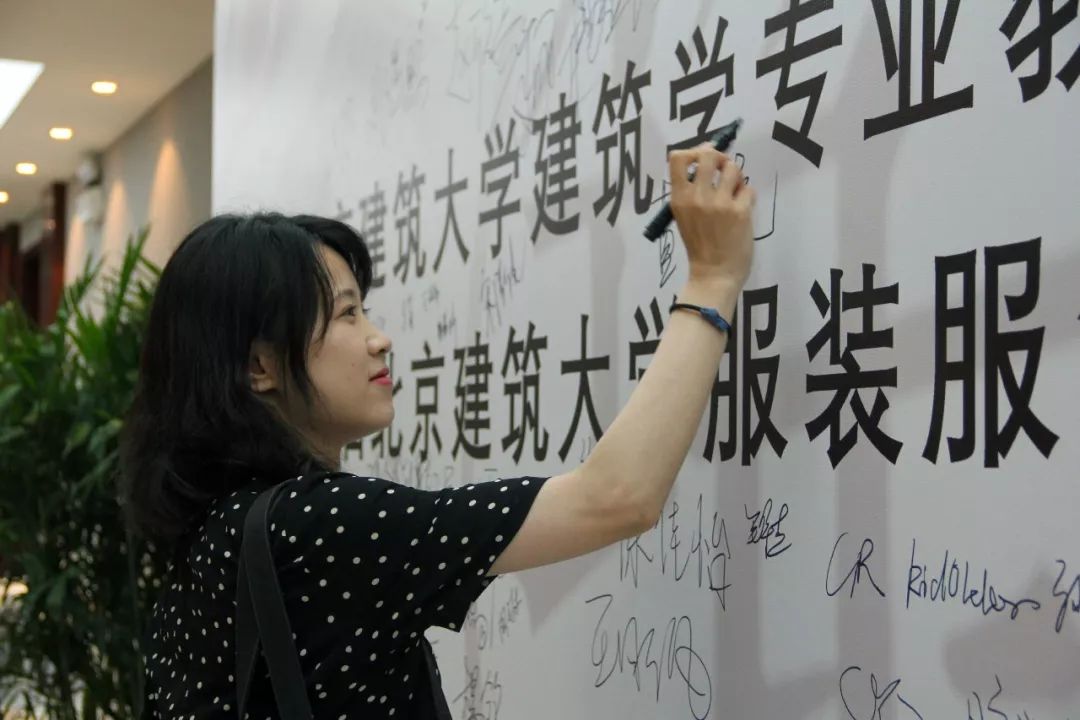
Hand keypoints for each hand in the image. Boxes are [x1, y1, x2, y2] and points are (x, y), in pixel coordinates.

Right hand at [668, 144, 754, 295]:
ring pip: (733, 168)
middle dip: (719, 158)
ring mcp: (720, 204)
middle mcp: (698, 197)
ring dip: (736, 177)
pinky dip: (747, 196)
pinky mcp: (740, 211)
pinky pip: (748, 189)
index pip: (677, 158)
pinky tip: (742, 209)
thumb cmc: (699, 246)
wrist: (714, 275)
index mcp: (679, 199)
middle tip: (722, 171)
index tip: (701, 161)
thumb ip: (691, 192)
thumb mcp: (684, 217)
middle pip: (709, 154)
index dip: (692, 152)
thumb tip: (707, 162)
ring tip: (734, 192)